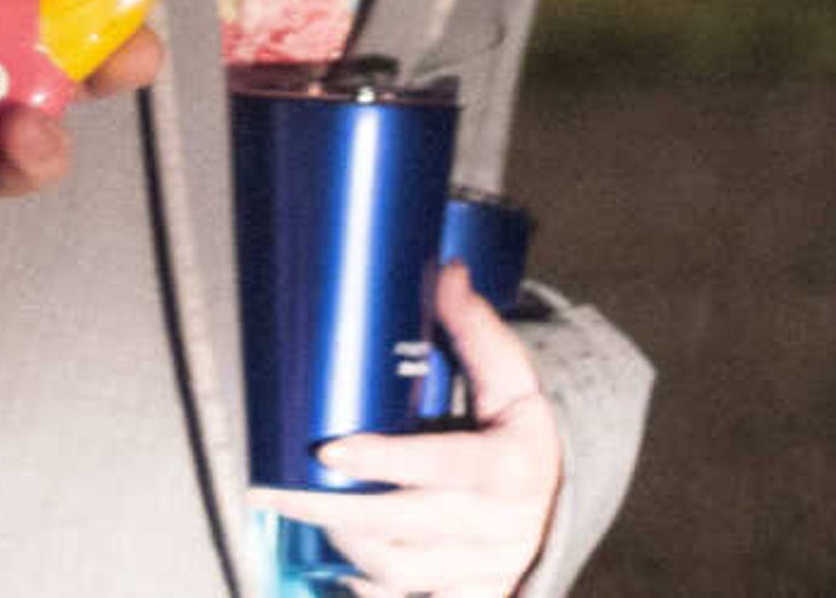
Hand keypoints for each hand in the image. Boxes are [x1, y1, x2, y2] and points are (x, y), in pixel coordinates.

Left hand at [251, 262, 563, 595]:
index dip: (384, 460)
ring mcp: (485, 568)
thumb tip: (445, 270)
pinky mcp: (474, 595)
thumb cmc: (519, 432)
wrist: (560, 501)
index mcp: (510, 465)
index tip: (328, 448)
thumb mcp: (513, 379)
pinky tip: (337, 571)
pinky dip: (372, 594)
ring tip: (299, 515)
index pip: (442, 466)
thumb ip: (477, 328)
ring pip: (399, 570)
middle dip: (332, 509)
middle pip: (403, 526)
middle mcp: (500, 526)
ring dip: (343, 545)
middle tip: (275, 491)